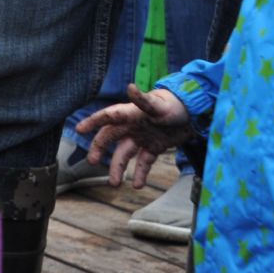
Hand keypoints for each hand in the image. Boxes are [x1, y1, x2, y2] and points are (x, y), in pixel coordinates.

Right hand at [76, 84, 192, 187]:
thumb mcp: (158, 105)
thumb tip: (130, 87)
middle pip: (110, 138)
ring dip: (118, 168)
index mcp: (129, 113)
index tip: (78, 129)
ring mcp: (142, 137)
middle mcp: (132, 126)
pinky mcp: (154, 147)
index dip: (92, 122)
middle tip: (92, 162)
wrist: (195, 114)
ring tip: (115, 184)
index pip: (106, 117)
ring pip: (125, 154)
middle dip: (99, 150)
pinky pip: (143, 162)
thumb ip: (142, 100)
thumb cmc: (174, 105)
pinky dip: (140, 173)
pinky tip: (138, 185)